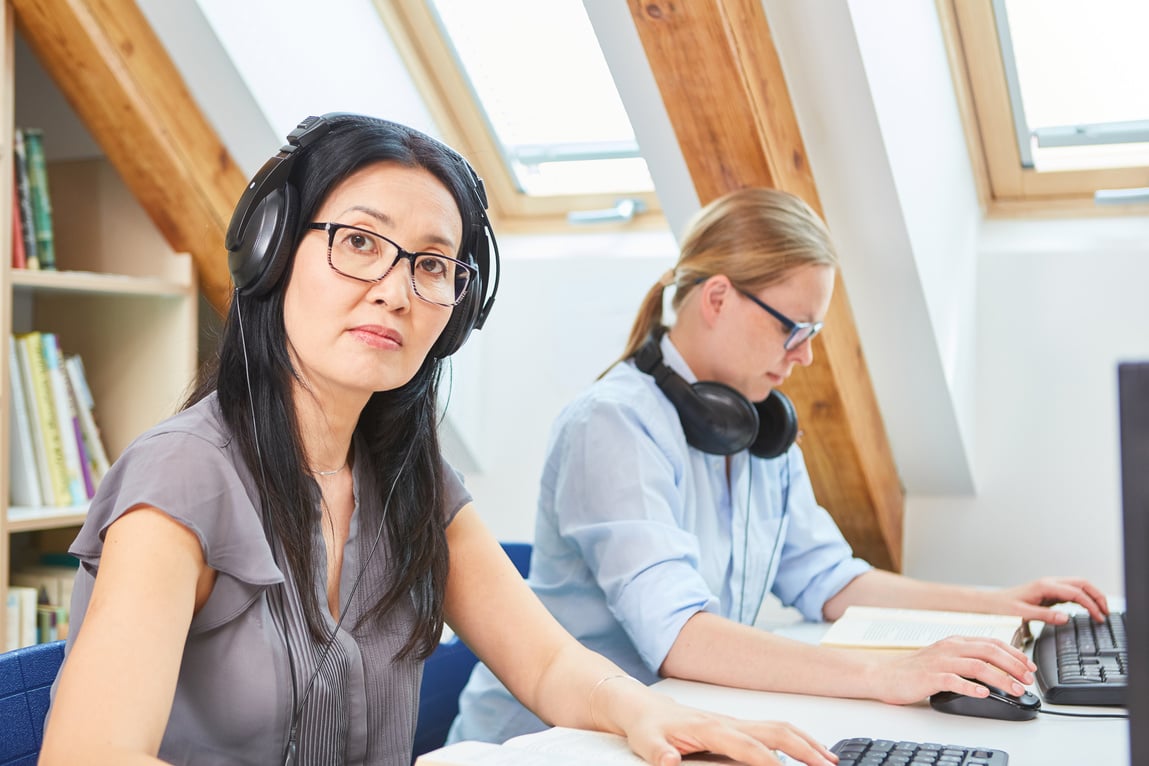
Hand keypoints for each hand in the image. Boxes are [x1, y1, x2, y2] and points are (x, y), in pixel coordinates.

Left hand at [620, 692, 836, 765]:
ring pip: (780, 728)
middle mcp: (729, 722)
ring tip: (830, 760)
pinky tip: (807, 751)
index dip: (769, 762)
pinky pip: (773, 730)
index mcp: (711, 727)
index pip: (748, 746)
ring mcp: (736, 722)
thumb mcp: (647, 742)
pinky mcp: (737, 726)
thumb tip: (670, 761)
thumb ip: (659, 753)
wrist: (643, 707)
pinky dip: (796, 739)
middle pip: (776, 731)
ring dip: (807, 742)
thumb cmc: (648, 726)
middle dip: (805, 748)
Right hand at [868, 636, 1035, 704]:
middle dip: (1014, 665)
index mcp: (955, 642)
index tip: (1029, 667)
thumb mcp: (945, 658)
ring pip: (977, 665)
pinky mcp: (929, 677)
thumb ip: (967, 659)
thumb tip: (997, 669)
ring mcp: (939, 662)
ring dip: (1000, 678)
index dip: (1014, 653)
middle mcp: (949, 648)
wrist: (885, 674)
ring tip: (1015, 690)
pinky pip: (954, 681)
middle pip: (989, 651)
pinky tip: (983, 693)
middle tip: (1028, 679)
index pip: (991, 642)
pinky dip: (971, 687)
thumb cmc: (916, 669)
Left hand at [995, 577, 1108, 623]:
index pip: (1076, 592)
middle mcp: (1049, 583)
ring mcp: (1050, 586)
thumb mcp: (1022, 613)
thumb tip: (1066, 618)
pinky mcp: (1049, 592)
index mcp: (1045, 586)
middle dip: (1097, 596)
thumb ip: (1045, 616)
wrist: (992, 602)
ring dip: (1092, 596)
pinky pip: (1071, 592)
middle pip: (1082, 583)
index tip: (1099, 617)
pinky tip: (1086, 609)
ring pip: (1078, 586)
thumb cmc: (1003, 606)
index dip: (1091, 605)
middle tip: (1106, 612)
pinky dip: (1083, 599)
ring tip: (1101, 611)